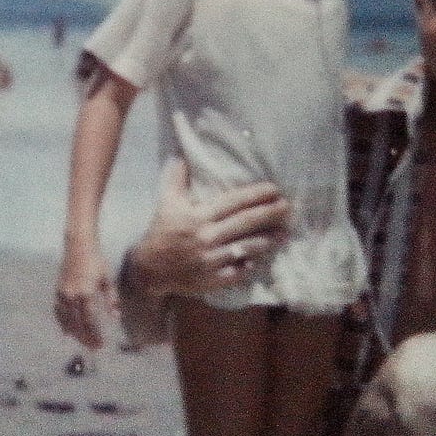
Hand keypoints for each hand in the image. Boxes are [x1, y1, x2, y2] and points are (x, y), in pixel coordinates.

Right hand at [56, 249, 116, 349]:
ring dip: (74, 333)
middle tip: (93, 347)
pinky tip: (67, 332)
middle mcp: (72, 296)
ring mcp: (63, 294)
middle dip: (85, 337)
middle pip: (77, 323)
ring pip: (66, 320)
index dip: (94, 334)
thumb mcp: (107, 279)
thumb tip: (116, 317)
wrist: (78, 247)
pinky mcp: (58, 291)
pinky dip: (62, 323)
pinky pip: (58, 312)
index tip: (100, 344)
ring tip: (82, 342)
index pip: (89, 320)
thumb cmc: (96, 262)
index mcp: (86, 293)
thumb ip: (112, 299)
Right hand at [128, 159, 290, 297]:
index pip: (233, 202)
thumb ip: (176, 178)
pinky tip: (262, 260)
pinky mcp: (211, 280)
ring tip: (284, 233)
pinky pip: (237, 272)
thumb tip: (182, 155)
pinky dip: (250, 266)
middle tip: (288, 207)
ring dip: (267, 240)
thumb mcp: (166, 202)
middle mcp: (206, 236)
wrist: (148, 269)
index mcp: (198, 216)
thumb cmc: (161, 232)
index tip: (275, 189)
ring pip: (246, 248)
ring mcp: (210, 260)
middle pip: (245, 223)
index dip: (256, 195)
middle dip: (270, 213)